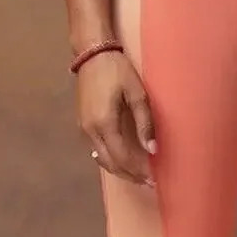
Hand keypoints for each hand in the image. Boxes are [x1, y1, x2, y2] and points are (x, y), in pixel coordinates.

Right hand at [76, 50, 156, 186]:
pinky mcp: (82, 125)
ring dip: (121, 170)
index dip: (138, 171)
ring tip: (138, 175)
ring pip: (103, 160)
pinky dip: (111, 160)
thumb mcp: (137, 94)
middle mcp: (91, 131)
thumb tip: (152, 150)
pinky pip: (97, 150)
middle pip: (111, 164)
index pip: (123, 158)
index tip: (154, 180)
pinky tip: (122, 161)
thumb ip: (145, 123)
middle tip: (148, 182)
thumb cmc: (117, 70)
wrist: (91, 54)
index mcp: (104, 124)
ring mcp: (84, 129)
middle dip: (130, 175)